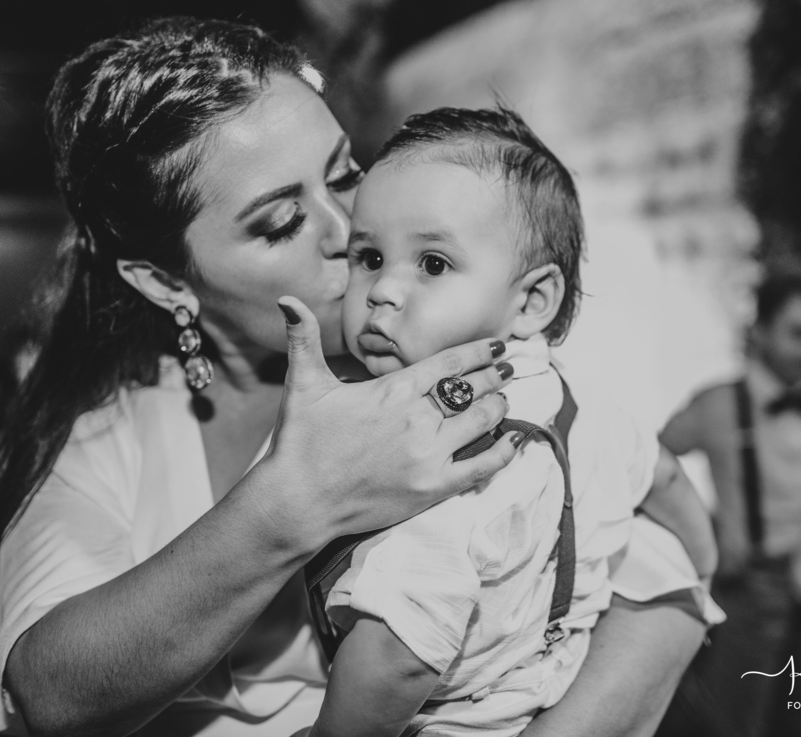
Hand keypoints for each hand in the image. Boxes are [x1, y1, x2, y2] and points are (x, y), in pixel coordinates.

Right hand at [255, 296, 520, 550]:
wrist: (298, 501)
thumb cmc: (300, 442)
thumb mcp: (302, 385)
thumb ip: (303, 338)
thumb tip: (287, 299)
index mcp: (394, 389)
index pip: (449, 363)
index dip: (477, 352)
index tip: (494, 346)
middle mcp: (418, 419)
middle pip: (472, 389)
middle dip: (493, 376)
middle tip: (507, 369)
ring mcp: (428, 455)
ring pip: (481, 421)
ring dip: (499, 406)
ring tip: (506, 398)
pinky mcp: (432, 487)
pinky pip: (480, 467)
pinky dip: (502, 453)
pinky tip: (514, 441)